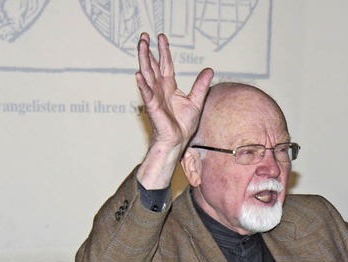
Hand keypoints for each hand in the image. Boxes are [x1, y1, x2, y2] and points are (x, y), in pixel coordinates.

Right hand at [136, 33, 213, 153]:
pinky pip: (146, 93)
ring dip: (143, 59)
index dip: (163, 50)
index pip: (165, 64)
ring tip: (141, 45)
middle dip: (148, 50)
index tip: (161, 37)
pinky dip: (142, 84)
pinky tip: (138, 74)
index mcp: (169, 86)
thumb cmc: (184, 124)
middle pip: (152, 65)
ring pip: (147, 74)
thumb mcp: (196, 101)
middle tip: (144, 35)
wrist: (178, 140)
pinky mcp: (152, 106)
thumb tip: (210, 69)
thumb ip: (201, 85)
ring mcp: (155, 96)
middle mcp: (160, 88)